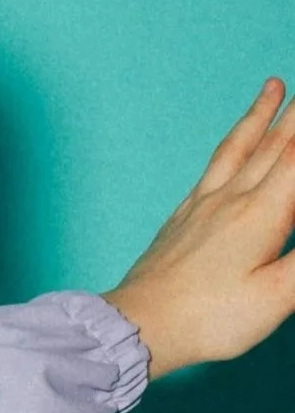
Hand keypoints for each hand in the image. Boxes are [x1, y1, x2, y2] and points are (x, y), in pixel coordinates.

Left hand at [105, 79, 294, 378]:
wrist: (138, 326)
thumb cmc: (206, 319)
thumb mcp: (275, 296)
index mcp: (263, 214)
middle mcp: (232, 199)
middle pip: (273, 143)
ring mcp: (202, 206)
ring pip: (238, 148)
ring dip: (260, 115)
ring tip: (273, 86)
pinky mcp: (182, 218)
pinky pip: (212, 168)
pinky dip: (229, 145)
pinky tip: (229, 146)